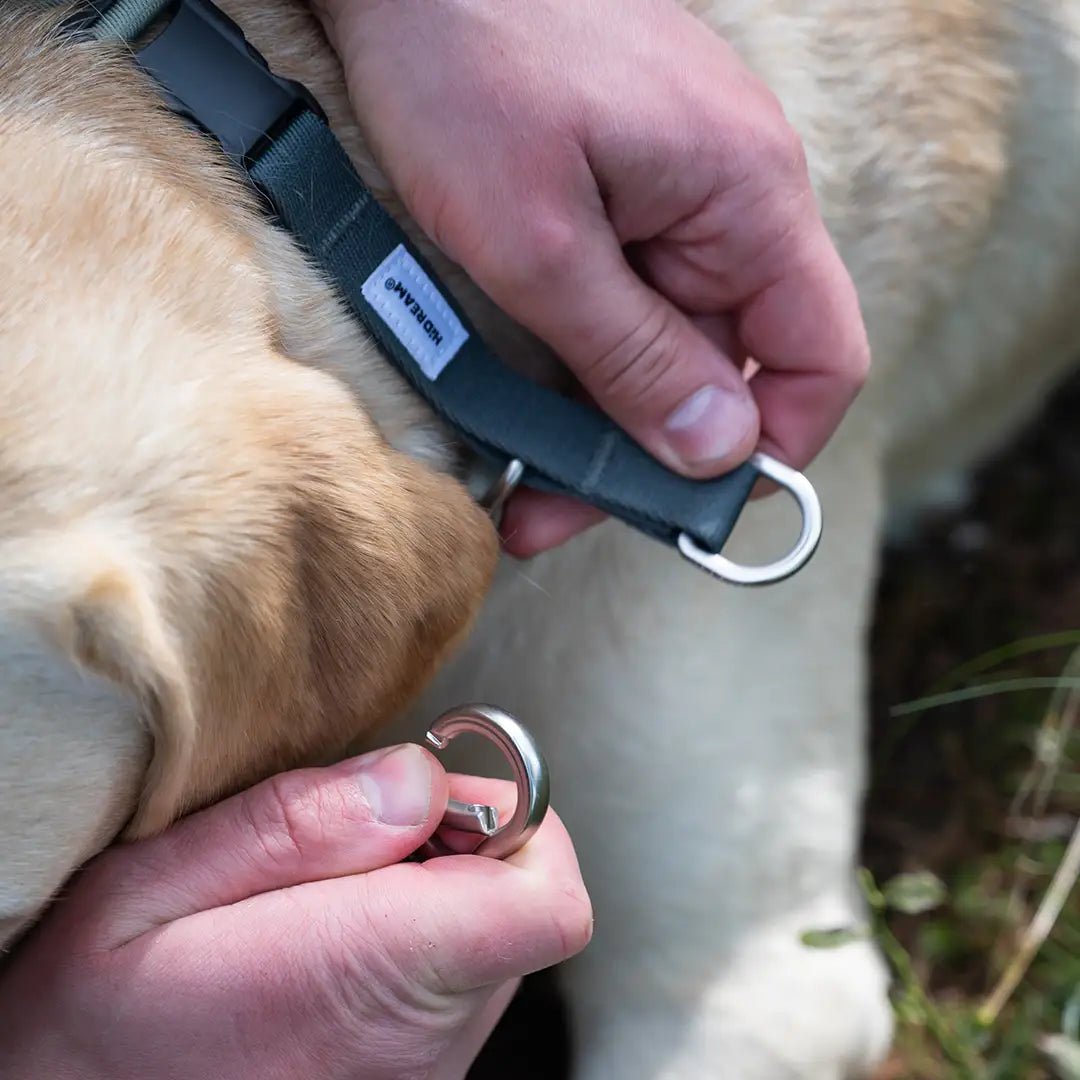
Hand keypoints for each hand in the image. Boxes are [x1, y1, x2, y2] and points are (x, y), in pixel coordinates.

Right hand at [0, 745, 591, 1079]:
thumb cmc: (89, 1021)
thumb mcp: (148, 889)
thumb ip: (297, 824)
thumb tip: (419, 774)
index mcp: (367, 979)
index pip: (544, 900)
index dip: (515, 813)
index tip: (437, 781)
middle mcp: (421, 1042)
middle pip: (519, 896)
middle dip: (458, 832)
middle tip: (353, 827)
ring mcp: (423, 1071)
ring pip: (489, 933)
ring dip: (432, 883)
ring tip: (323, 888)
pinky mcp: (412, 1076)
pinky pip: (456, 979)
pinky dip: (414, 932)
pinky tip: (328, 937)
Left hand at [315, 0, 868, 554]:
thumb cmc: (464, 66)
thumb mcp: (538, 240)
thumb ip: (635, 354)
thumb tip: (721, 452)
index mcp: (749, 200)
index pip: (817, 359)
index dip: (769, 449)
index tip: (679, 508)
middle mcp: (731, 203)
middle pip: (726, 369)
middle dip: (641, 456)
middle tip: (547, 512)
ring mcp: (675, 197)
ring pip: (664, 345)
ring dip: (596, 418)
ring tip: (512, 473)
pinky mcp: (621, 195)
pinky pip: (623, 302)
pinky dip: (576, 360)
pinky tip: (514, 400)